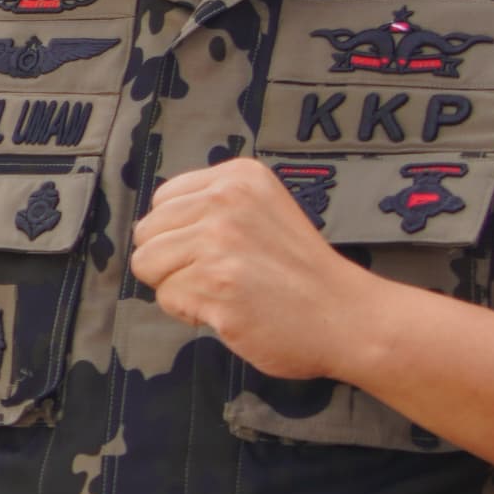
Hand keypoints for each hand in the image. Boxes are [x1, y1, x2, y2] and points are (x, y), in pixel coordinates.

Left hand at [130, 158, 381, 381]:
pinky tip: (230, 310)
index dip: (180, 234)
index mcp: (239, 177)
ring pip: (148, 265)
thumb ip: (213, 206)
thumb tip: (154, 224)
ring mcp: (220, 243)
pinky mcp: (216, 286)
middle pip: (146, 233)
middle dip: (172, 261)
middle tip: (219, 275)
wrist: (347, 316)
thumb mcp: (263, 210)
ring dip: (177, 287)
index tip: (219, 249)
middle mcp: (226, 202)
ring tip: (222, 291)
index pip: (162, 200)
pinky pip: (167, 299)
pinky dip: (191, 313)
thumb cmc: (301, 272)